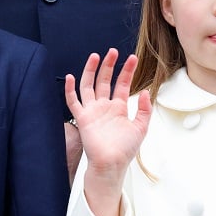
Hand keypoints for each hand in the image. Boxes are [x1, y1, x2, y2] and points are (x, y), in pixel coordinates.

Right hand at [63, 49, 150, 215]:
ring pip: (88, 85)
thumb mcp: (141, 127)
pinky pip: (73, 101)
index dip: (127, 71)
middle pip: (104, 80)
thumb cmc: (125, 150)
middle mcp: (104, 107)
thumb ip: (145, 109)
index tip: (132, 58)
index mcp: (118, 108)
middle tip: (113, 52)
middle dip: (109, 65)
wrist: (112, 164)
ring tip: (96, 56)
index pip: (122, 84)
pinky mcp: (82, 118)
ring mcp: (92, 111)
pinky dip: (69, 89)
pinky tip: (70, 76)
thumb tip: (146, 92)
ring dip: (91, 71)